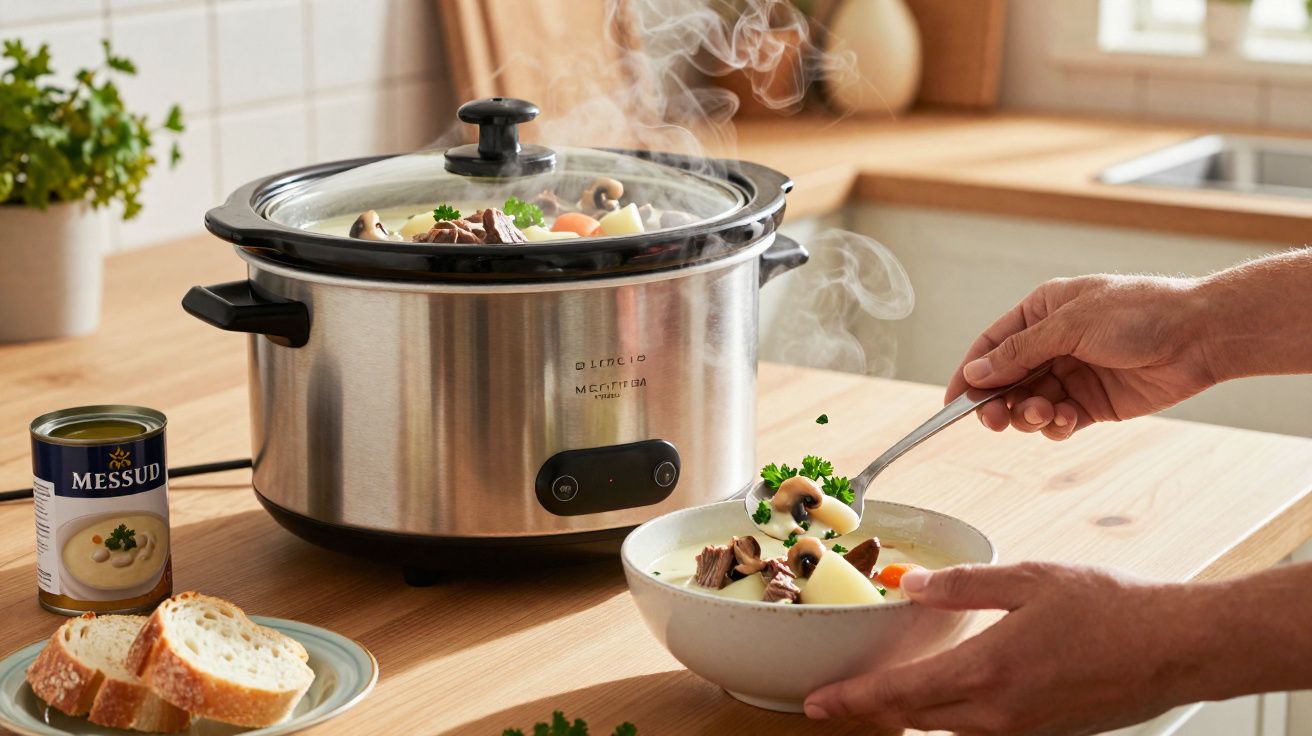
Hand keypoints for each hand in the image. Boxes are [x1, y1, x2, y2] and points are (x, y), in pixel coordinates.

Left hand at [803, 563, 1207, 735]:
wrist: (1177, 647)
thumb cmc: (1113, 609)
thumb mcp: (1029, 580)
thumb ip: (963, 585)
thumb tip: (912, 585)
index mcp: (989, 671)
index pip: (901, 694)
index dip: (853, 700)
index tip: (817, 704)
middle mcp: (1002, 713)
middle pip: (916, 720)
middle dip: (872, 711)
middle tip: (836, 702)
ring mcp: (1026, 730)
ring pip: (949, 729)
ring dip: (911, 715)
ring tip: (881, 698)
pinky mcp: (1046, 733)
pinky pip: (983, 730)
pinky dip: (952, 716)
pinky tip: (947, 697)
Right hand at [945, 274, 1218, 439]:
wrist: (1200, 336)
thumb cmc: (1140, 313)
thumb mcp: (1070, 325)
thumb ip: (1019, 352)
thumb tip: (975, 374)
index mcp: (1042, 313)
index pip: (992, 346)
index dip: (970, 374)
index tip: (952, 402)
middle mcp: (1053, 344)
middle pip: (1006, 381)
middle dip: (998, 402)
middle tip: (994, 420)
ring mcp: (1073, 375)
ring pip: (1030, 405)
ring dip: (1030, 415)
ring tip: (1046, 414)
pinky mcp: (1094, 404)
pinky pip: (1060, 422)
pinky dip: (1057, 426)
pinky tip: (1068, 421)